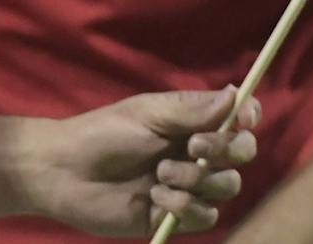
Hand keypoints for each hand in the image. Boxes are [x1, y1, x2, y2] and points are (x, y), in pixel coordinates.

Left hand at [15, 85, 260, 235]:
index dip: (248, 119)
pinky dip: (184, 207)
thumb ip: (193, 110)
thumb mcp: (148, 114)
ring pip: (226, 187)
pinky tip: (155, 198)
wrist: (65, 172)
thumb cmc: (102, 133)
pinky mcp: (174, 216)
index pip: (236, 120)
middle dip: (225, 151)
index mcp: (190, 123)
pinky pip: (205, 216)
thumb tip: (236, 94)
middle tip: (194, 147)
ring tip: (161, 175)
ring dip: (197, 180)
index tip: (244, 119)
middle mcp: (194, 154)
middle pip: (241, 155)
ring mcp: (186, 186)